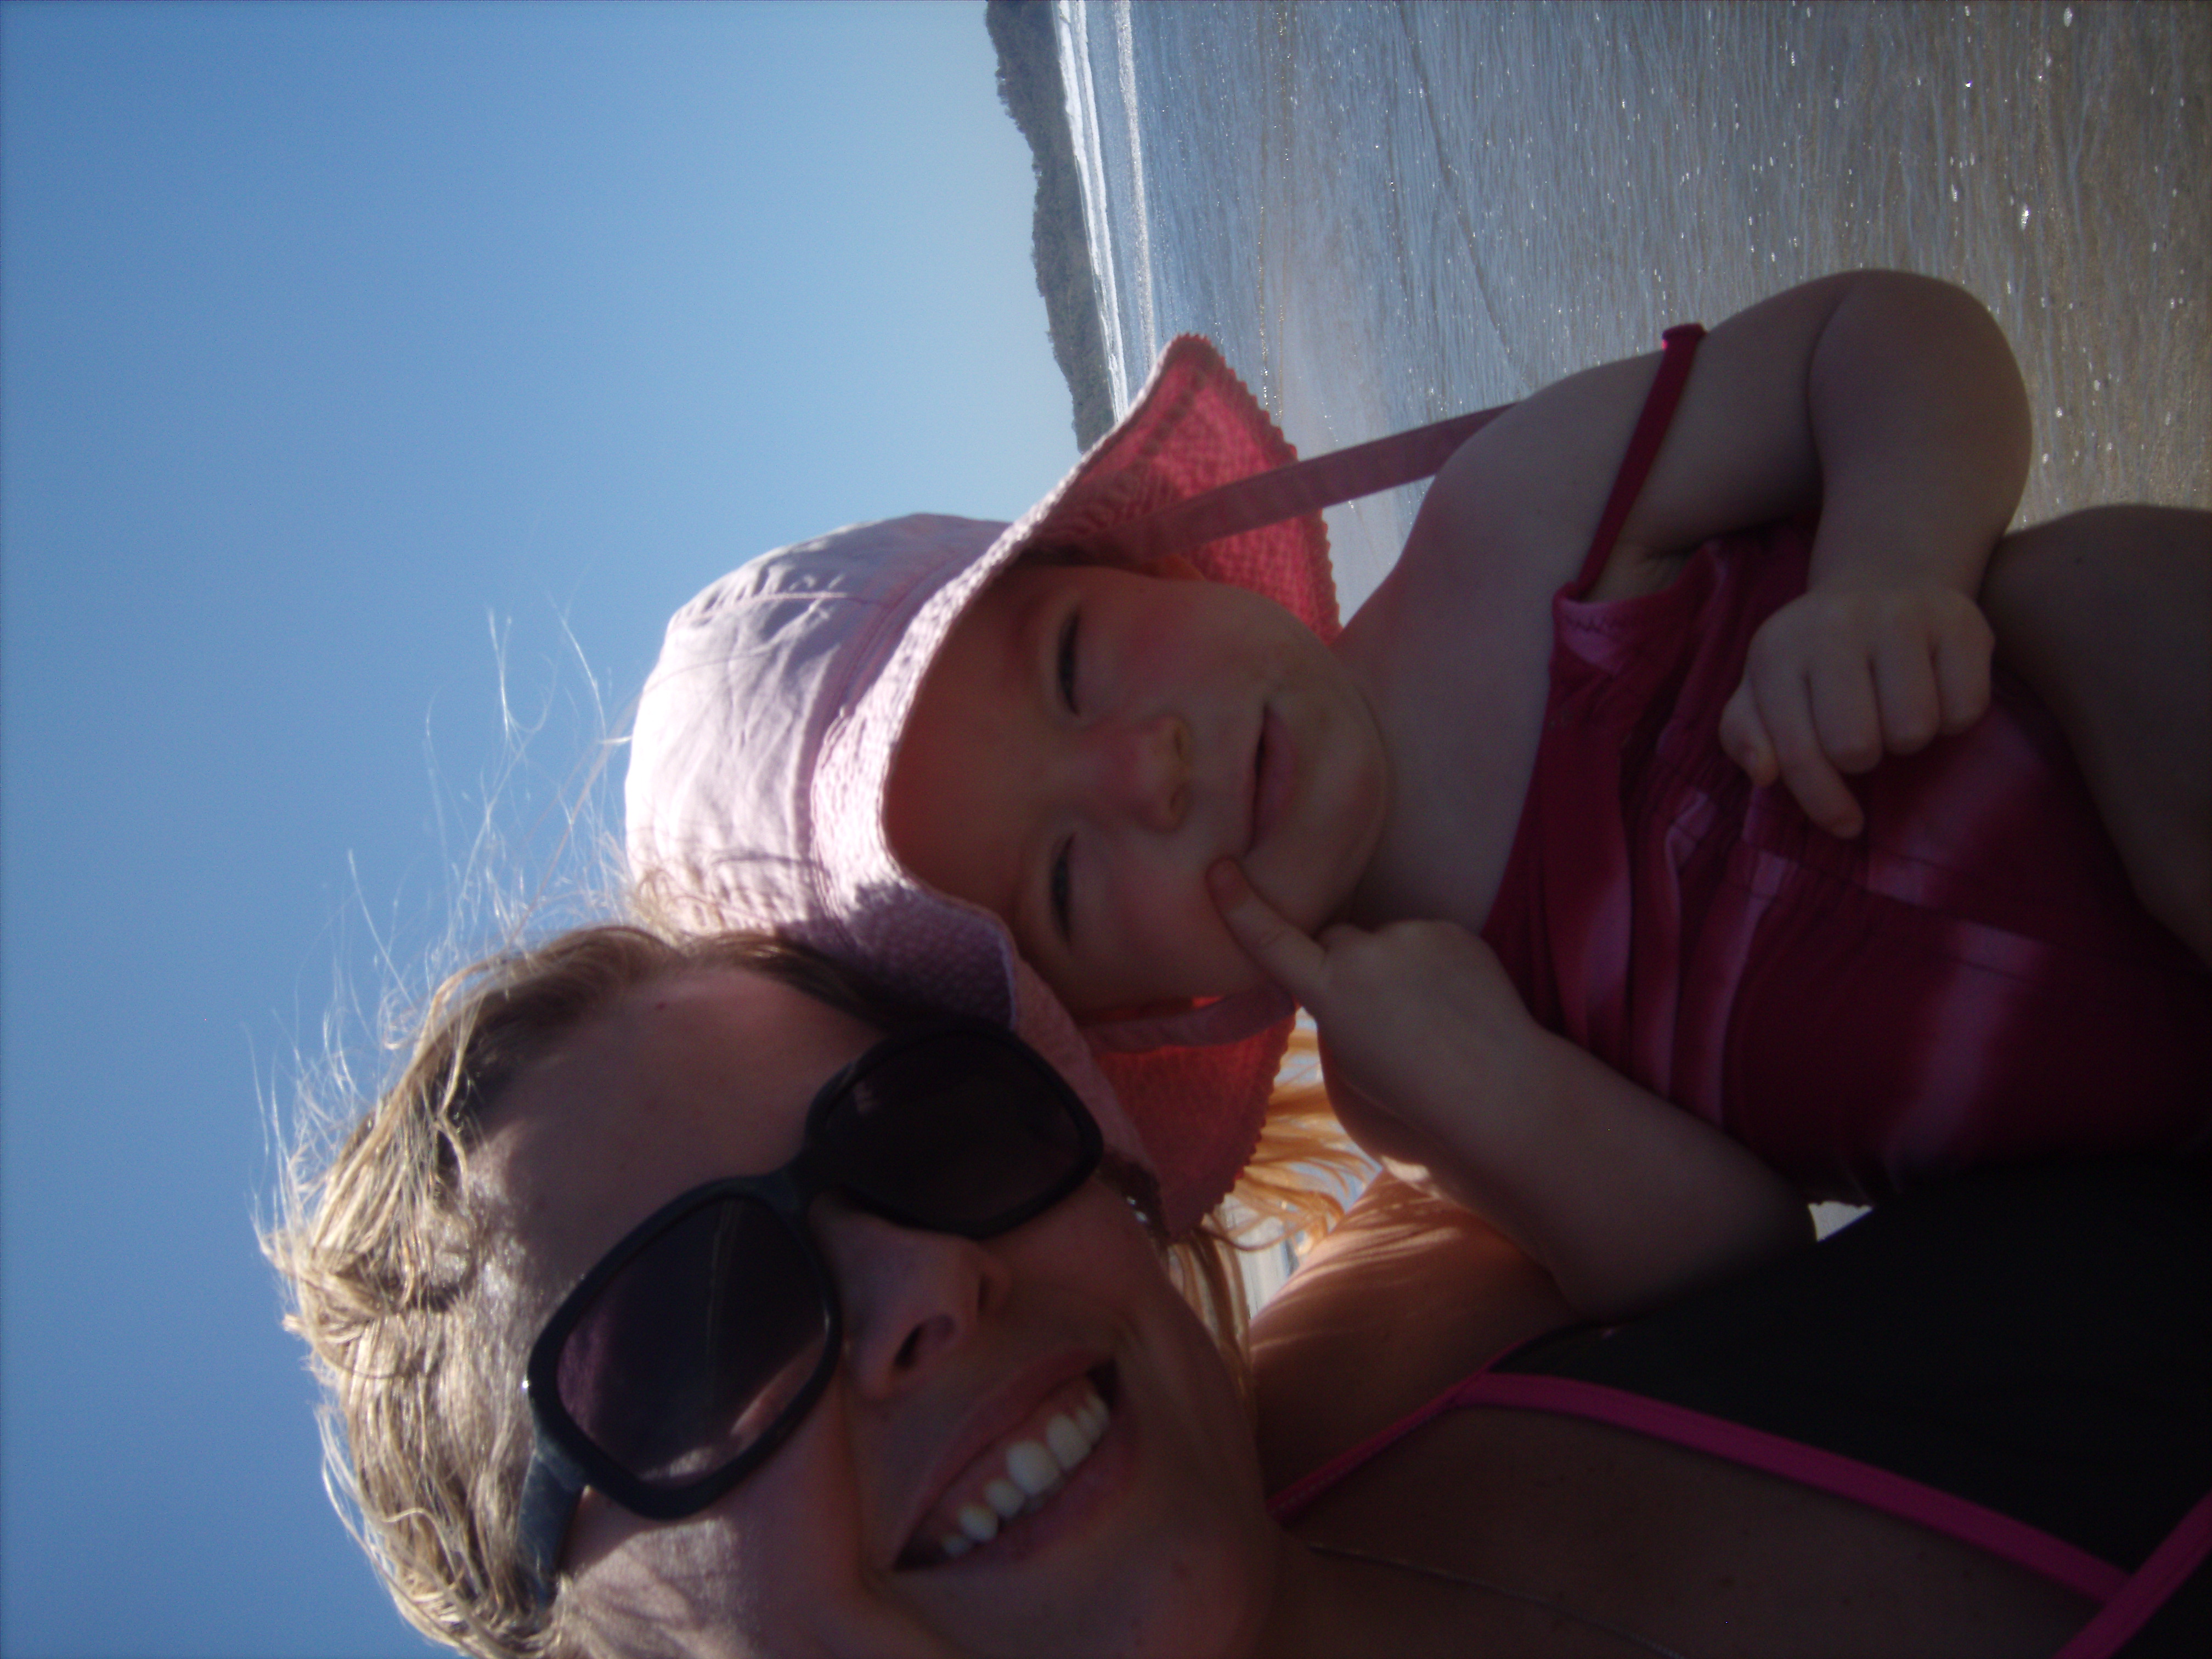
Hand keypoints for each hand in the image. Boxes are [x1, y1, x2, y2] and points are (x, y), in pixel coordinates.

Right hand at [1205, 860, 1537, 1169]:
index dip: (1242, 908)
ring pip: (1385, 942)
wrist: (1497, 1088)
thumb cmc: (1414, 1092)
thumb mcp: (1350, 1059)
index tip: (1220, 871)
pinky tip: (1454, 1002)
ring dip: (1395, 966)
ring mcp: (1412, 935)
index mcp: (1332, 992)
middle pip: (1336, 941)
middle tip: (1379, 1013)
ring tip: (1428, 1013)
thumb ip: (1334, 1009)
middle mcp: (1366, 954)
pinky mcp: (1451, 930)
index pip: (1274, 942)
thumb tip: (1342, 982)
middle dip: (1343, 964)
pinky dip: (1433, 964)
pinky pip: (1426, 940)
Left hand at [1718, 582, 1992, 835]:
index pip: (1796, 751)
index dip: (1822, 801)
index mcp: (1777, 649)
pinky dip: (1953, 717)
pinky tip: (1933, 689)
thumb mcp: (1764, 690)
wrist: (1882, 583)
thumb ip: (1745, 735)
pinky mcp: (1960, 620)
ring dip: (1907, 738)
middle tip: (1864, 733)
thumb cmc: (1815, 657)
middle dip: (1862, 758)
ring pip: (1913, 731)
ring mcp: (1901, 615)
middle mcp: (1835, 623)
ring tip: (1893, 708)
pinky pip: (1965, 710)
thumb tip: (1763, 773)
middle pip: (1856, 747)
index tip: (1844, 824)